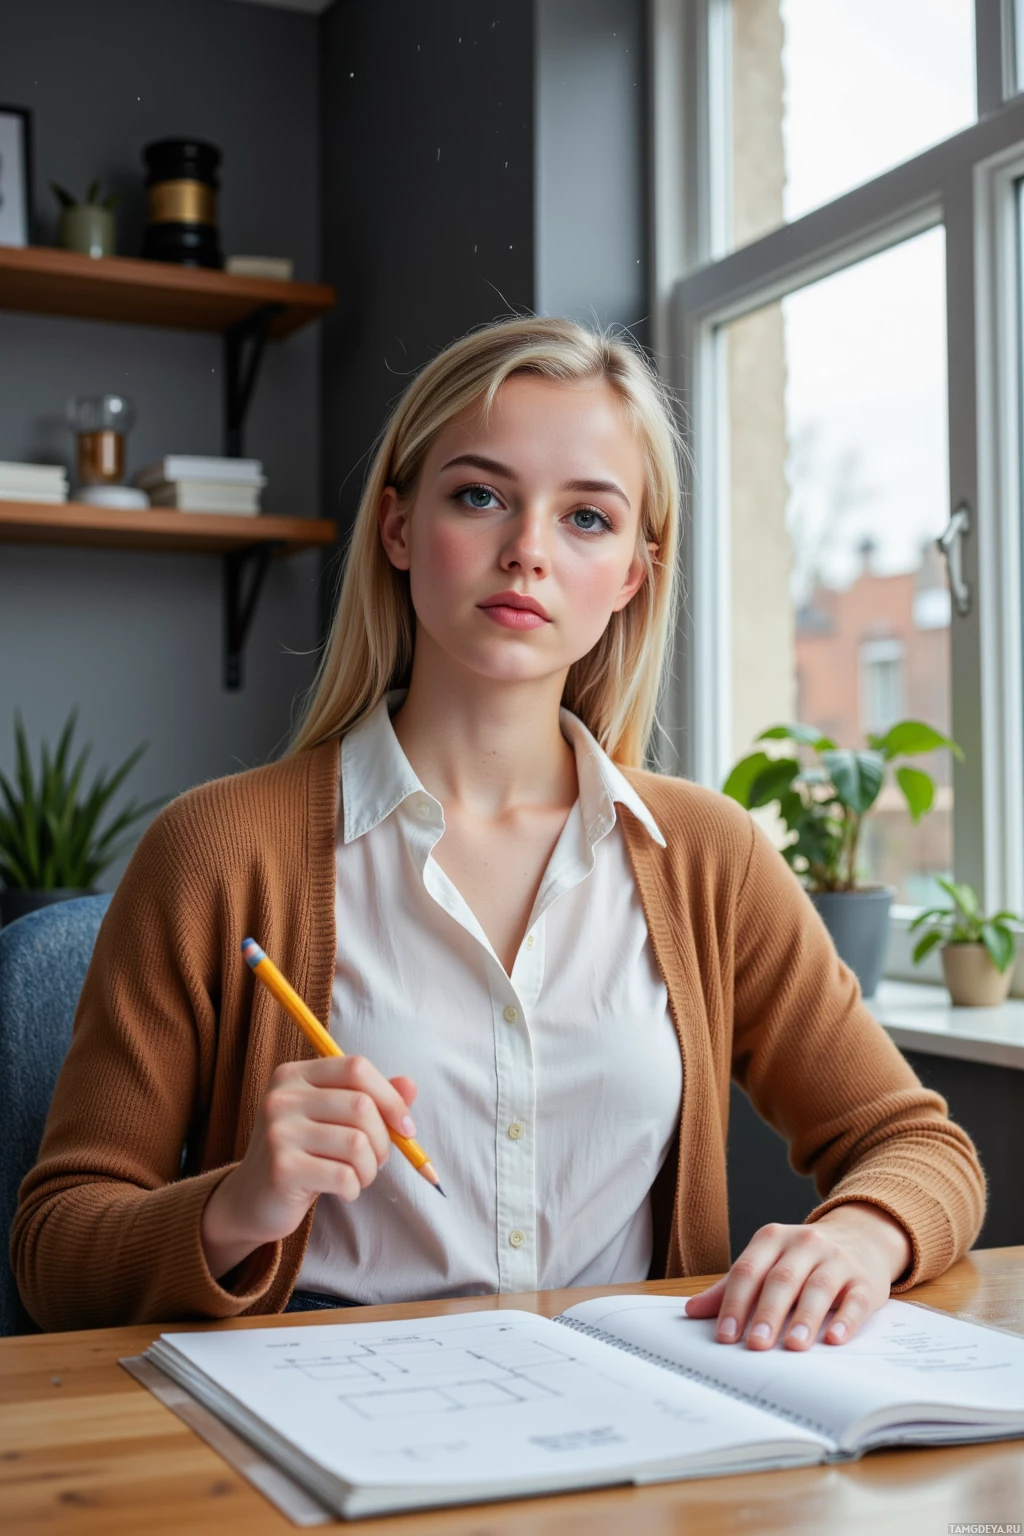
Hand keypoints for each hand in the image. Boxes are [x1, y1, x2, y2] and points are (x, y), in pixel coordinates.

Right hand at [201, 1056, 416, 1280]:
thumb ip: (371, 1099)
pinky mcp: (281, 1169)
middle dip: (383, 1140)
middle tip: (376, 1161)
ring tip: (358, 1177)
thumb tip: (410, 1085)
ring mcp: (278, 1132)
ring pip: (357, 1143)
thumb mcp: (333, 1120)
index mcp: (295, 1075)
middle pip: (361, 1106)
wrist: (253, 1200)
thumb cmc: (304, 1154)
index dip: (390, 1097)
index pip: (356, 1068)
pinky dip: (354, 1188)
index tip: (406, 1128)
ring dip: (370, 1169)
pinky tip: (343, 1191)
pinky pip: (343, 1175)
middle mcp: (282, 1097)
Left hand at [684, 1202, 912, 1349]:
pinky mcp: (865, 1280)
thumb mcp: (767, 1262)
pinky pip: (855, 1299)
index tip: (725, 1336)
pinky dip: (845, 1320)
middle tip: (756, 1344)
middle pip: (781, 1280)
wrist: (861, 1237)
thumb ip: (732, 1287)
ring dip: (805, 1319)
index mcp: (772, 1239)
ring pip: (818, 1288)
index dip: (735, 1303)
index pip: (748, 1270)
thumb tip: (691, 1311)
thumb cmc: (802, 1259)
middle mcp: (804, 1244)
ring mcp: (836, 1260)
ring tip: (794, 1346)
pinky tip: (835, 1339)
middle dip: (767, 1313)